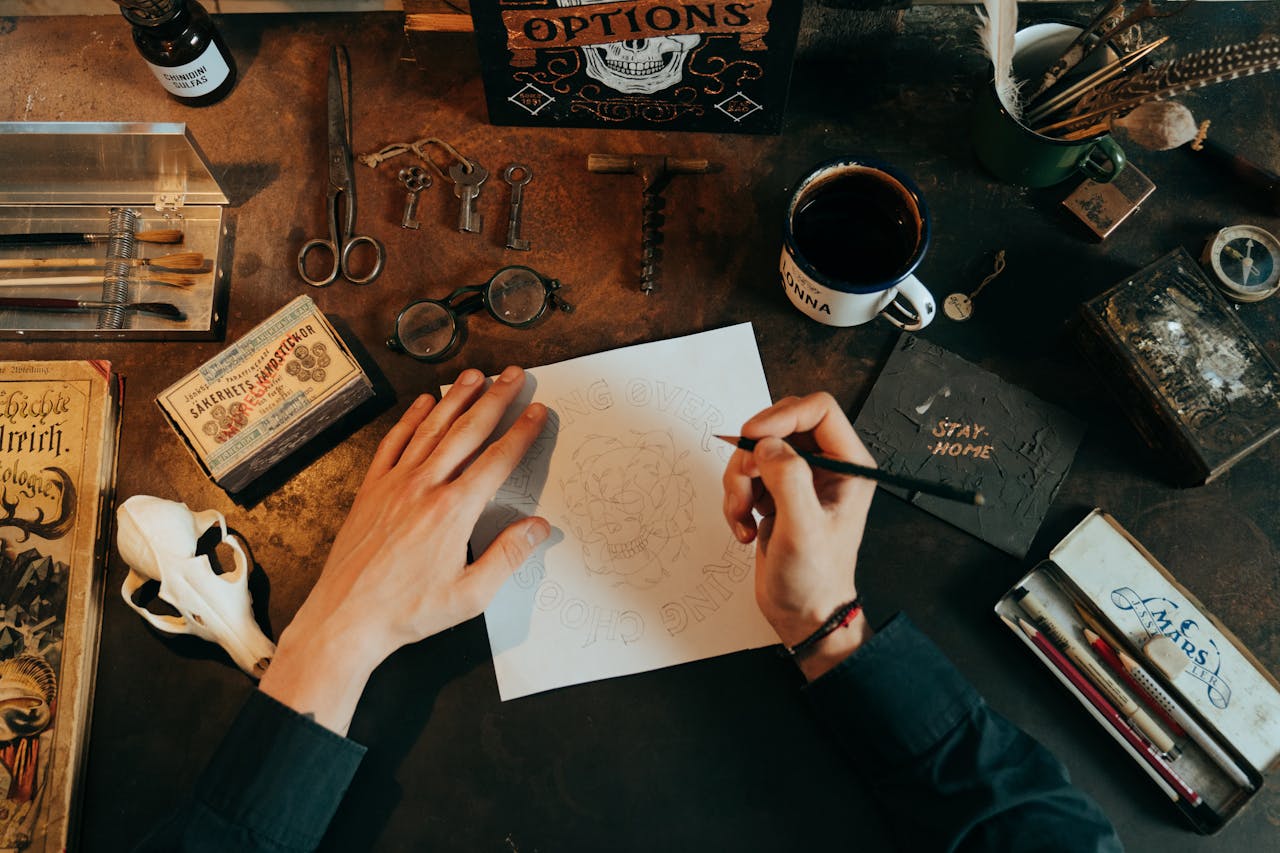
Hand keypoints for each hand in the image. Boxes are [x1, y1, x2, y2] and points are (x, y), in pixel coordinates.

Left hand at [259, 365, 548, 733]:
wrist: (346, 617)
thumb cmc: (407, 611)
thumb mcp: (471, 596)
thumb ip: (508, 556)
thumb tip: (539, 527)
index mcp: (454, 512)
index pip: (498, 460)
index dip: (522, 432)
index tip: (537, 410)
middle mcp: (425, 487)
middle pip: (468, 432)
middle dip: (495, 399)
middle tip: (514, 374)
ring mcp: (395, 484)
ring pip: (431, 429)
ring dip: (456, 398)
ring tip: (475, 374)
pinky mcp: (371, 490)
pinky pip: (393, 443)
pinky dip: (410, 419)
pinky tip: (423, 402)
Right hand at [722, 393, 876, 679]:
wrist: (803, 614)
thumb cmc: (815, 580)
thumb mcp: (803, 528)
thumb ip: (787, 478)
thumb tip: (765, 445)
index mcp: (849, 465)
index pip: (818, 410)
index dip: (782, 416)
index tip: (753, 436)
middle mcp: (827, 466)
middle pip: (780, 425)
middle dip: (752, 453)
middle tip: (744, 483)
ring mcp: (799, 479)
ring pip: (756, 450)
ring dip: (738, 481)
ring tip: (744, 516)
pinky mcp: (776, 494)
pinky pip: (745, 475)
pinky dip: (735, 500)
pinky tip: (746, 529)